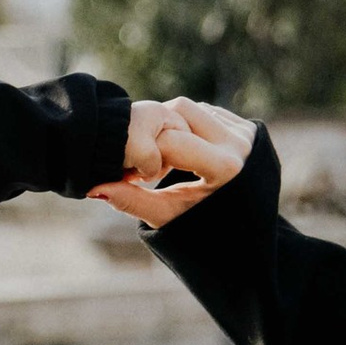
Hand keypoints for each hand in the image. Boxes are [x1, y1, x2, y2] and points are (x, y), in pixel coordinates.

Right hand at [88, 99, 255, 228]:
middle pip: (180, 109)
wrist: (251, 237)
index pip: (169, 140)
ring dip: (172, 123)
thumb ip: (132, 200)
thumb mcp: (166, 217)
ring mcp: (248, 133)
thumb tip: (93, 187)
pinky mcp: (250, 129)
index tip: (138, 172)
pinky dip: (190, 125)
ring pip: (194, 106)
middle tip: (147, 155)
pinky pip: (210, 112)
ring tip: (164, 154)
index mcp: (225, 167)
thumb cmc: (203, 232)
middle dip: (156, 128)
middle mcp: (240, 144)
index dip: (145, 152)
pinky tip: (184, 148)